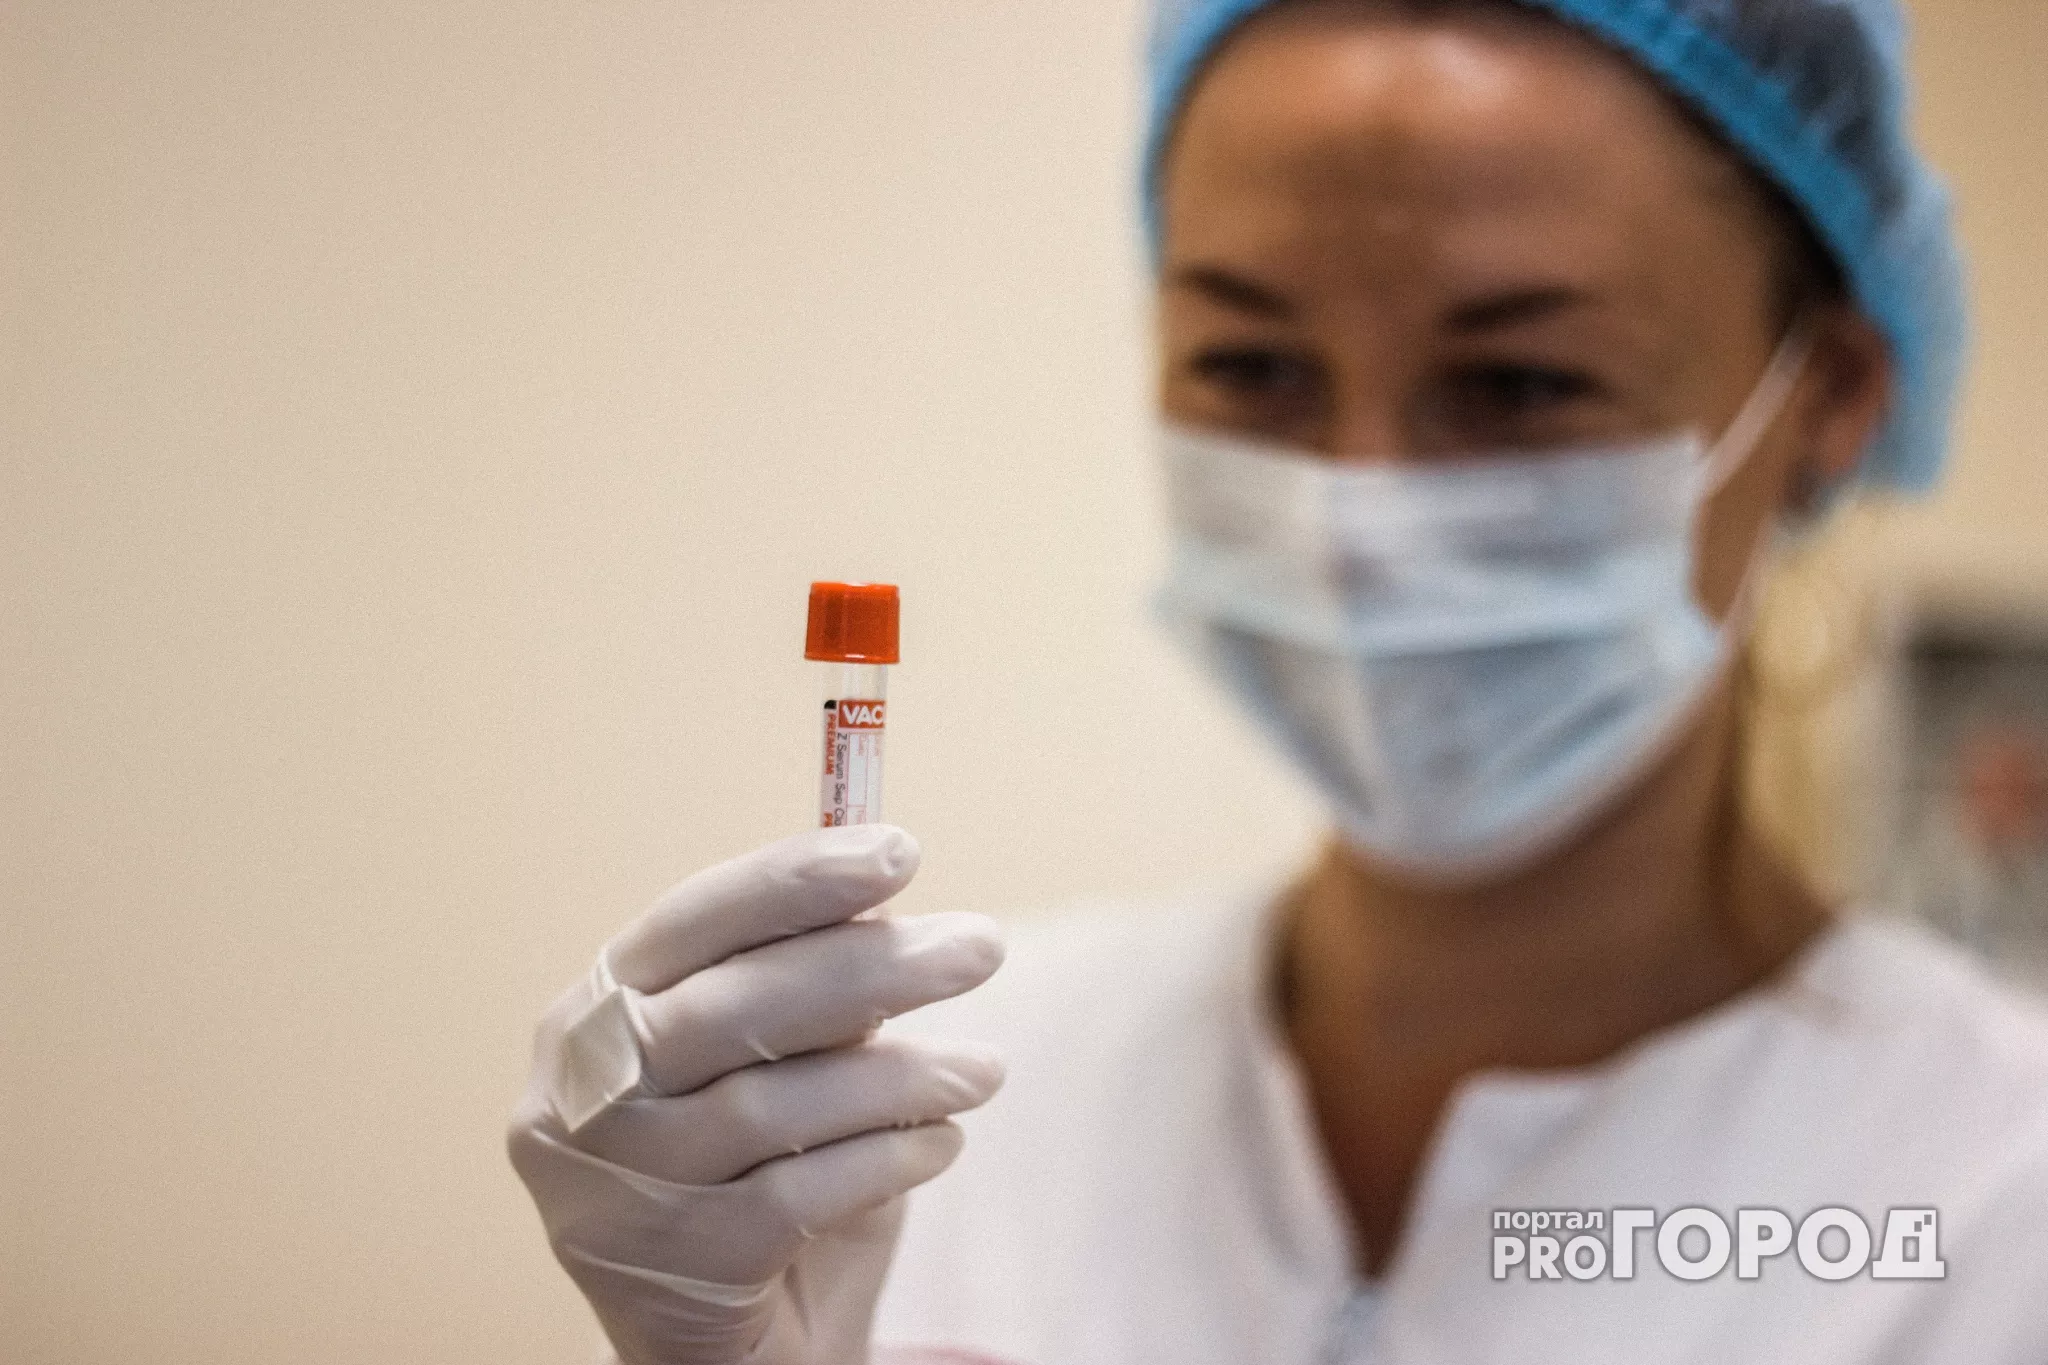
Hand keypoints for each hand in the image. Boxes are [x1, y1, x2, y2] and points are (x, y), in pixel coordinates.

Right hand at [507, 825, 1005, 1364]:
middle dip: (872, 966)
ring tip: (982, 1070)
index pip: (690, 921)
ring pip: (771, 1105)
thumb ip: (808, 992)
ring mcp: (612, 1192)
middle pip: (733, 1007)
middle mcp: (578, 1098)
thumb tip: (887, 902)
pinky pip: (798, 1196)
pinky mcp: (668, 1273)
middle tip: (983, 946)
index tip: (901, 852)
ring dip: (900, 1076)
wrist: (725, 1348)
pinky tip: (941, 1143)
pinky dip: (886, 1157)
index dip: (795, 882)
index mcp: (591, 1015)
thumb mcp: (776, 1067)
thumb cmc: (756, 1175)